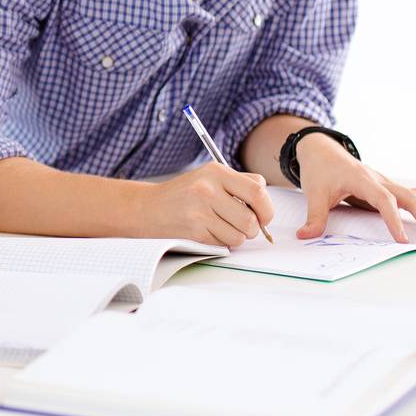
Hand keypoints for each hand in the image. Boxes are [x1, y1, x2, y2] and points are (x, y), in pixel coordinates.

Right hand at [143, 162, 274, 247]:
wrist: (149, 207)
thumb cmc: (184, 194)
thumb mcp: (209, 177)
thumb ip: (239, 183)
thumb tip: (265, 199)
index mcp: (216, 172)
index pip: (257, 191)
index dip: (267, 209)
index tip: (263, 216)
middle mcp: (208, 188)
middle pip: (251, 218)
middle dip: (254, 229)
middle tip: (246, 227)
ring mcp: (200, 210)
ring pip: (240, 235)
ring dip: (237, 237)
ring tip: (224, 228)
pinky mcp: (194, 230)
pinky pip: (224, 243)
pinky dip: (222, 241)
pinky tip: (209, 231)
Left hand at [294, 136, 415, 241]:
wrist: (321, 149)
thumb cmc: (319, 170)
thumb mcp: (313, 192)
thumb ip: (314, 216)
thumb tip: (305, 236)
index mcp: (362, 180)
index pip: (383, 200)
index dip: (393, 219)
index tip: (402, 239)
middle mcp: (379, 179)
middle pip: (408, 197)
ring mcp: (386, 182)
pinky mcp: (387, 186)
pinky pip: (413, 194)